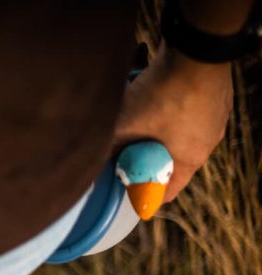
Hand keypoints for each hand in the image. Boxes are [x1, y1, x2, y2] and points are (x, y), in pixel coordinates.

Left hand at [112, 44, 232, 202]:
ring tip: (137, 121)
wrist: (194, 49)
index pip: (165, 191)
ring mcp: (212, 120)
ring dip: (156, 135)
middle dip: (145, 160)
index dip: (142, 192)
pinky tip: (153, 101)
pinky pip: (185, 117)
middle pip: (170, 164)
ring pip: (177, 138)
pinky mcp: (212, 100)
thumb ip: (109, 146)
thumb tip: (95, 158)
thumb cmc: (161, 94)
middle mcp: (207, 144)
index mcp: (190, 159)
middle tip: (123, 152)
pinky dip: (168, 115)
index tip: (123, 185)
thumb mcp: (125, 124)